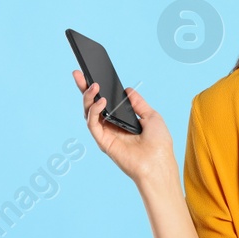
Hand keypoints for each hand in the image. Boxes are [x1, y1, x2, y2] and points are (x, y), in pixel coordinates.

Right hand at [72, 70, 176, 186]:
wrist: (159, 163)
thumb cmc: (159, 144)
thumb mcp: (151, 116)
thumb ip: (138, 103)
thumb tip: (128, 90)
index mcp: (121, 120)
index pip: (105, 102)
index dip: (96, 89)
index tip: (90, 74)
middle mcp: (111, 127)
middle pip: (92, 105)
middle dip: (83, 89)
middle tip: (78, 74)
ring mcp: (106, 134)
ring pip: (89, 113)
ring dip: (88, 97)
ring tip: (94, 86)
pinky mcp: (103, 142)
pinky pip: (92, 124)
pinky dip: (94, 111)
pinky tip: (101, 102)